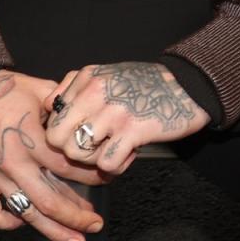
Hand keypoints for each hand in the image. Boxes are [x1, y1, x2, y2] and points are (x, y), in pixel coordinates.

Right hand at [0, 70, 105, 240]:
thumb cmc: (3, 87)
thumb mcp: (40, 88)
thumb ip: (64, 103)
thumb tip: (86, 111)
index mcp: (33, 140)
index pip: (69, 168)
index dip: (92, 177)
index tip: (108, 180)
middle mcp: (16, 164)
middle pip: (51, 202)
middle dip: (77, 217)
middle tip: (96, 225)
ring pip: (27, 214)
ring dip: (53, 230)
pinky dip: (8, 223)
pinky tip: (24, 222)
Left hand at [44, 62, 209, 175]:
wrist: (188, 86)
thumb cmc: (146, 84)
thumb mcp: (106, 74)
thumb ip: (76, 86)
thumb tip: (51, 107)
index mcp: (87, 78)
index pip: (53, 116)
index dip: (63, 133)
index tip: (80, 136)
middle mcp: (96, 92)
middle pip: (57, 138)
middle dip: (72, 150)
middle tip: (93, 149)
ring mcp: (113, 112)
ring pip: (78, 153)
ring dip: (94, 160)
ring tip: (113, 150)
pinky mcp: (132, 131)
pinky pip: (107, 164)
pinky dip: (117, 166)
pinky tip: (130, 152)